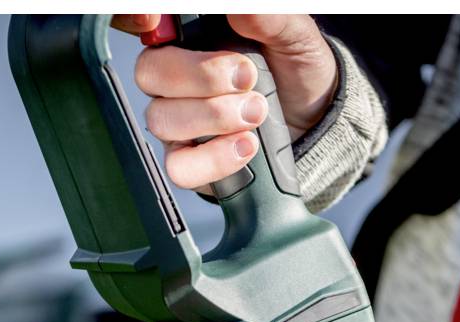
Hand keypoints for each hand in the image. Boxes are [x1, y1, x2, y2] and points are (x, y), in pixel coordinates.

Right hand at [111, 15, 337, 189]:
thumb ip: (268, 20)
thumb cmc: (295, 72)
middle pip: (150, 73)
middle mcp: (175, 80)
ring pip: (162, 121)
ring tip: (257, 114)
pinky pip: (179, 167)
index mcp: (190, 39)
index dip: (145, 22)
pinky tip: (245, 147)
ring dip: (214, 118)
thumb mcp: (293, 36)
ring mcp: (178, 123)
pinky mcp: (190, 162)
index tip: (166, 25)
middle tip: (248, 80)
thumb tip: (239, 10)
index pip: (151, 28)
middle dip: (202, 78)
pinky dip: (214, 159)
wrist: (314, 120)